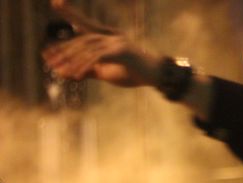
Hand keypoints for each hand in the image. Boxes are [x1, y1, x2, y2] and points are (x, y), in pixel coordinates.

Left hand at [42, 0, 162, 86]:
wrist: (156, 77)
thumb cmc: (133, 73)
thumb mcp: (106, 72)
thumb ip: (87, 70)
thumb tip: (65, 72)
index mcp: (108, 37)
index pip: (86, 23)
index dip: (71, 12)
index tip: (56, 2)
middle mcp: (112, 35)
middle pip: (83, 39)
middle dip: (64, 49)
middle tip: (47, 58)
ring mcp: (117, 42)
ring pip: (88, 48)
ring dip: (72, 60)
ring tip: (59, 70)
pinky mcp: (122, 51)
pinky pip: (98, 57)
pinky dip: (85, 65)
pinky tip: (75, 74)